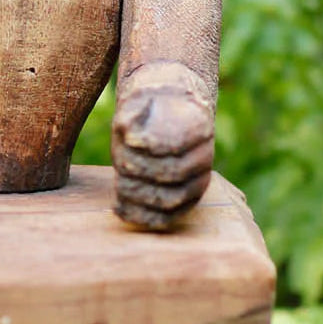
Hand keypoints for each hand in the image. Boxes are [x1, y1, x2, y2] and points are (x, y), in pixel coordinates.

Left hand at [111, 86, 213, 230]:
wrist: (165, 120)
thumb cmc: (146, 114)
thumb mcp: (137, 106)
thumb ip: (132, 118)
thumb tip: (131, 139)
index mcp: (198, 126)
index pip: (176, 143)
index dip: (150, 145)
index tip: (129, 140)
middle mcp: (203, 156)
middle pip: (172, 173)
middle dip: (140, 171)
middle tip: (120, 166)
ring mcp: (197, 180)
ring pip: (170, 199)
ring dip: (137, 195)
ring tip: (119, 188)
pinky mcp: (186, 201)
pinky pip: (168, 217)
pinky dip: (141, 217)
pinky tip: (119, 209)